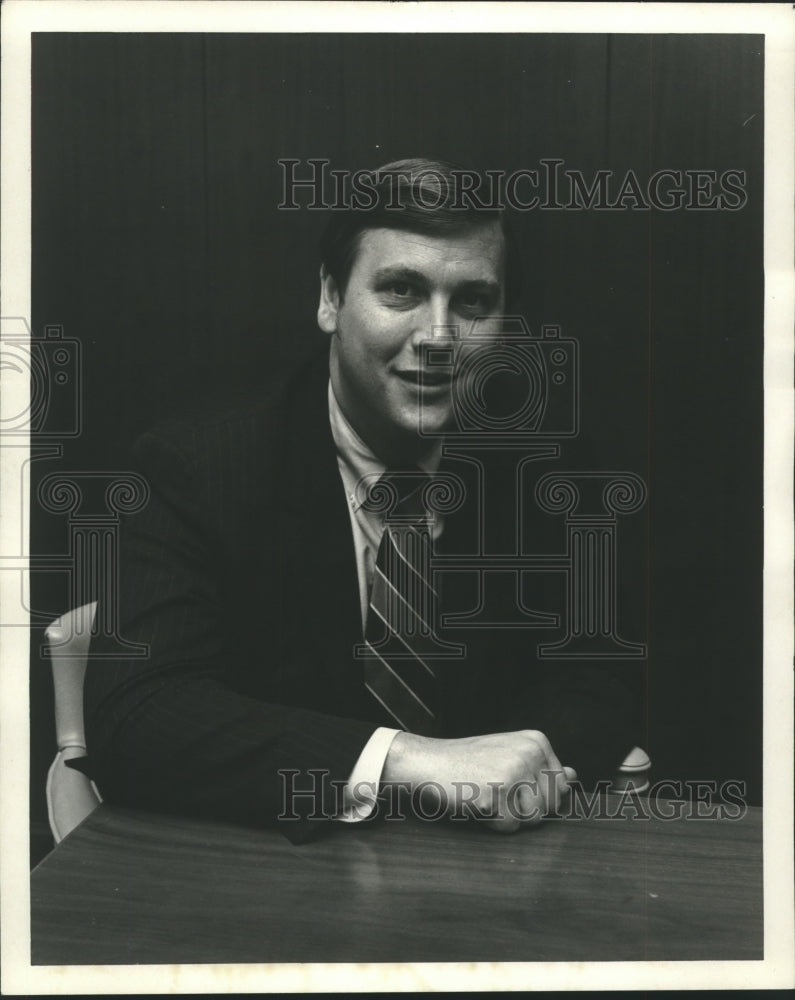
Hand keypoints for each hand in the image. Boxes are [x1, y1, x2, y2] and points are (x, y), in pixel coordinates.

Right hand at [381, 729, 575, 832]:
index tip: (510, 781)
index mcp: (537, 741)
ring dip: (509, 817)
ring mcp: (515, 771)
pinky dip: (492, 823)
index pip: (561, 787)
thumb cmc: (468, 762)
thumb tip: (574, 775)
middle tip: (495, 789)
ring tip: (487, 795)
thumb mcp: (509, 755)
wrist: (429, 761)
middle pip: (549, 806)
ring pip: (533, 819)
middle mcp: (530, 752)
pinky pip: (509, 827)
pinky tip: (477, 802)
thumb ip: (542, 768)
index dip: (536, 795)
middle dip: (524, 809)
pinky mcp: (498, 793)